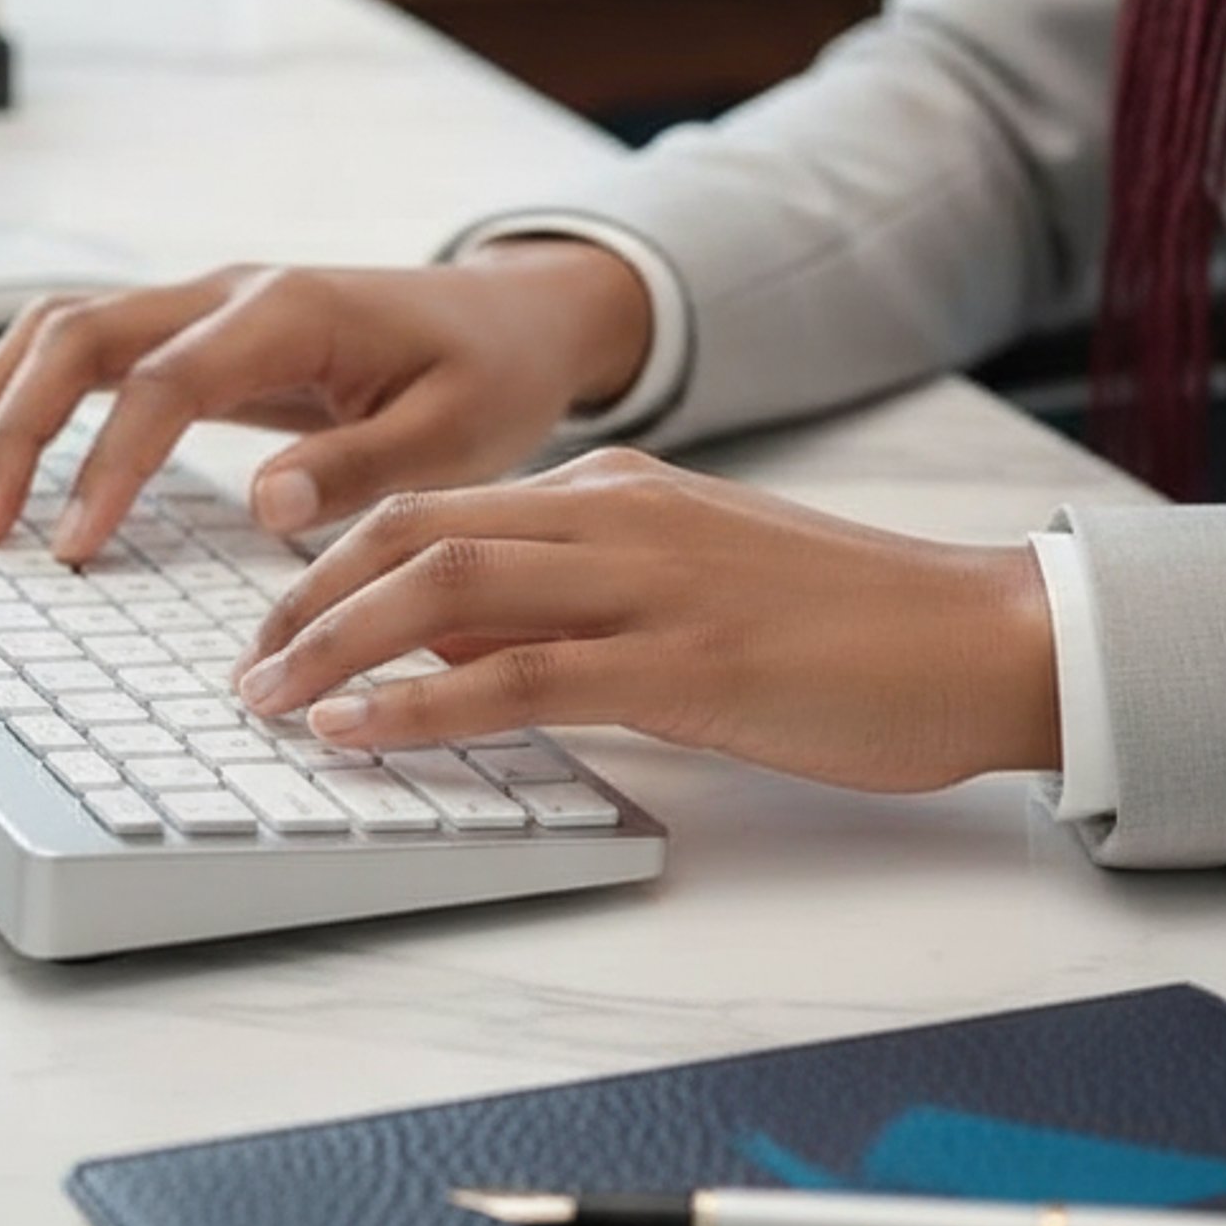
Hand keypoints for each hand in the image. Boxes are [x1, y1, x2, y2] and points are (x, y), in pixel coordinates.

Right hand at [0, 244, 651, 562]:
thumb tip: (262, 504)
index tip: (72, 548)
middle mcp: (228, 293)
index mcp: (290, 313)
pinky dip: (0, 376)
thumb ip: (359, 467)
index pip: (164, 383)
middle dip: (12, 430)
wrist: (511, 317)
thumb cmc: (488, 377)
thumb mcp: (457, 435)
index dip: (107, 464)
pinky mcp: (191, 330)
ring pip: (59, 331)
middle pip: (79, 338)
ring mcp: (201, 303)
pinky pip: (75, 340)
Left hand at [231, 450, 1062, 793]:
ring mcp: (649, 586)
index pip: (438, 505)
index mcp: (618, 491)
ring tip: (270, 703)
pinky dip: (421, 706)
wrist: (979, 639)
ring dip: (335, 647)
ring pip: (446, 589)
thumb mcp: (688, 587)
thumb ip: (576, 605)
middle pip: (414, 531)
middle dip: (306, 601)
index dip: (335, 561)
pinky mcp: (684, 665)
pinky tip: (360, 734)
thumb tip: (453, 655)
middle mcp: (618, 517)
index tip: (275, 625)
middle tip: (245, 673)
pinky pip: (519, 678)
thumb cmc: (841, 628)